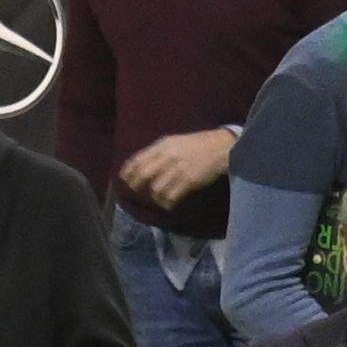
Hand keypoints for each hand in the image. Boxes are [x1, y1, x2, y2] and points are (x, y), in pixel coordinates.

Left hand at [117, 127, 235, 209]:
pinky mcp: (188, 180)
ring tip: (158, 199)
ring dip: (154, 198)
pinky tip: (169, 203)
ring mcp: (177, 168)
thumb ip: (158, 153)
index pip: (136, 160)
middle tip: (138, 194)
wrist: (221, 147)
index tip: (125, 182)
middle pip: (142, 175)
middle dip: (136, 188)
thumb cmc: (198, 145)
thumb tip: (141, 167)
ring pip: (155, 189)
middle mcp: (167, 156)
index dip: (127, 173)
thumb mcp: (175, 142)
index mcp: (162, 145)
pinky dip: (167, 203)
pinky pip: (170, 197)